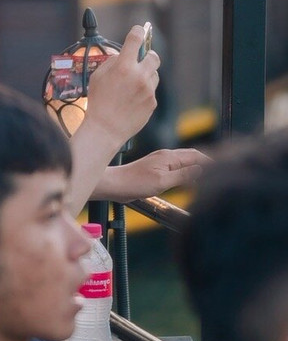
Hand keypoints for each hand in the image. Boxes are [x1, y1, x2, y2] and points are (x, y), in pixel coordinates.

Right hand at [83, 24, 160, 147]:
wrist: (106, 128)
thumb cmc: (98, 102)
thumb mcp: (97, 77)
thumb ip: (112, 63)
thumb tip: (122, 56)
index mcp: (123, 66)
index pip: (136, 39)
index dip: (138, 31)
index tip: (139, 30)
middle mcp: (139, 76)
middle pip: (154, 57)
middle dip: (148, 56)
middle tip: (141, 60)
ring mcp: (148, 90)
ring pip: (153, 75)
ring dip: (145, 75)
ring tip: (130, 86)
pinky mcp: (153, 102)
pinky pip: (151, 91)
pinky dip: (143, 91)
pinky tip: (131, 99)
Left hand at [95, 147, 211, 201]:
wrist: (115, 185)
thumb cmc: (135, 184)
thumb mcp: (162, 182)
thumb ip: (183, 175)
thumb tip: (202, 169)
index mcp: (169, 157)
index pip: (196, 155)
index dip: (212, 161)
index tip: (225, 169)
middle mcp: (166, 156)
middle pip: (193, 156)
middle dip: (207, 163)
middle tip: (221, 174)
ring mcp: (161, 162)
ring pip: (185, 162)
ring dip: (197, 168)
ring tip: (210, 178)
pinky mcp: (156, 169)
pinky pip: (177, 168)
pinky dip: (187, 172)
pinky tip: (190, 181)